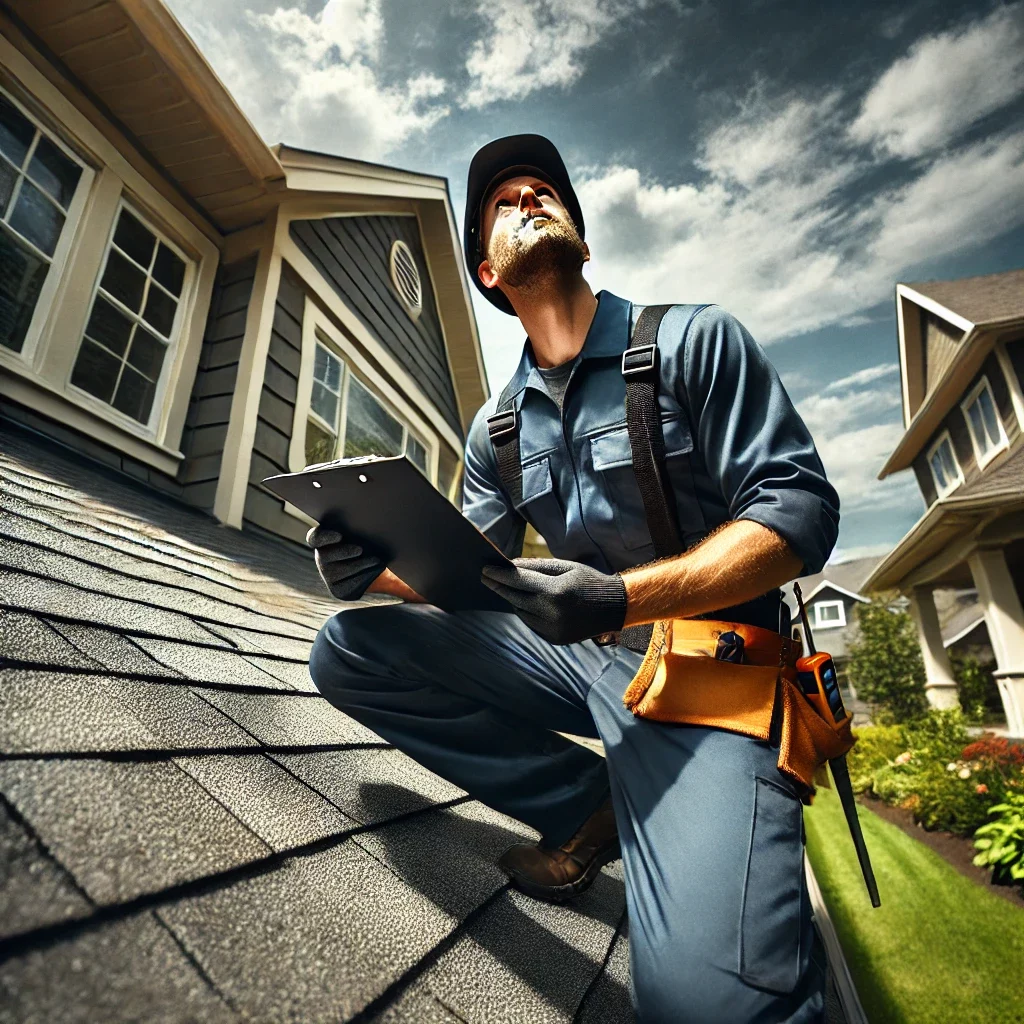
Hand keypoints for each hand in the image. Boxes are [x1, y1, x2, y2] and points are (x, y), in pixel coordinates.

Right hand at [306, 525, 385, 600]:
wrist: (376, 566)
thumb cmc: (367, 543)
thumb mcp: (361, 535)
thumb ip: (356, 529)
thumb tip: (362, 521)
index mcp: (323, 541)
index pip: (314, 538)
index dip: (324, 537)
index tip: (339, 536)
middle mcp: (322, 559)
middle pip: (324, 556)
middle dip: (343, 552)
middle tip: (359, 550)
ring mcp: (328, 576)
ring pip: (339, 571)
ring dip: (358, 564)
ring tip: (375, 560)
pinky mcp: (338, 590)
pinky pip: (348, 584)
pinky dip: (363, 576)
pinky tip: (373, 570)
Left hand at [481, 557, 626, 645]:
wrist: (614, 607)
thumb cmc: (589, 581)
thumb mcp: (566, 567)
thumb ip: (537, 566)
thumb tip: (511, 565)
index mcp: (556, 591)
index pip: (519, 581)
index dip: (500, 574)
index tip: (485, 569)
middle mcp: (552, 612)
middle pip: (515, 598)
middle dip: (499, 587)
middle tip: (486, 578)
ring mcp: (553, 629)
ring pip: (521, 612)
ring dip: (513, 599)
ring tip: (507, 588)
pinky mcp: (555, 639)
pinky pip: (531, 623)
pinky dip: (526, 612)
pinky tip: (525, 602)